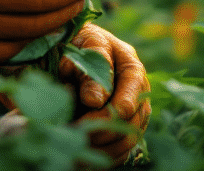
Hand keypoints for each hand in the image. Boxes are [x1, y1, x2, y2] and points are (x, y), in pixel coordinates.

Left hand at [61, 23, 150, 165]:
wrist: (67, 53)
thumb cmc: (75, 45)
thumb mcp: (81, 49)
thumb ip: (89, 71)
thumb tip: (95, 101)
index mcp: (130, 66)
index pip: (132, 89)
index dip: (118, 106)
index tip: (100, 115)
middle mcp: (137, 93)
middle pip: (132, 119)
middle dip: (105, 130)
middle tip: (77, 134)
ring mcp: (133, 114)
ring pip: (128, 140)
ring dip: (103, 148)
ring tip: (75, 148)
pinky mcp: (122, 131)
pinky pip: (121, 152)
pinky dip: (104, 158)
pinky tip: (83, 159)